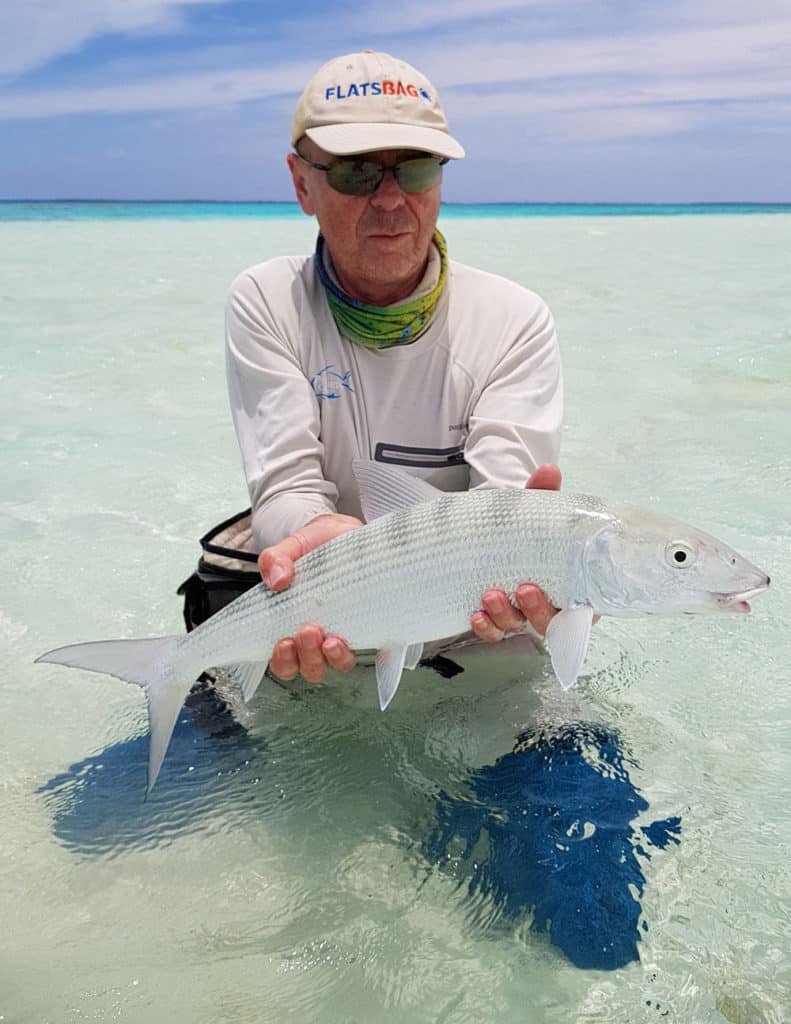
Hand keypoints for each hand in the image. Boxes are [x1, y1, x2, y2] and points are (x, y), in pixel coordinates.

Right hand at [259, 513, 361, 682]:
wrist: (344, 531)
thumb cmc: (314, 546)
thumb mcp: (290, 547)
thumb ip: (274, 559)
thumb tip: (275, 580)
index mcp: (293, 624)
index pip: (284, 661)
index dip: (283, 661)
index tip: (284, 642)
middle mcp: (319, 634)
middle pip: (310, 668)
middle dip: (307, 657)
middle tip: (307, 632)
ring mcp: (345, 631)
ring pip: (338, 664)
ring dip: (333, 658)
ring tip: (331, 640)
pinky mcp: (369, 622)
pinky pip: (369, 646)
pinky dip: (361, 645)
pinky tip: (358, 634)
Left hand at [470, 464, 561, 641]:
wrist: (495, 530)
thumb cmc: (525, 528)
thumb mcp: (534, 511)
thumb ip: (543, 494)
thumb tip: (549, 471)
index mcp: (569, 586)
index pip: (582, 611)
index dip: (577, 614)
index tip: (566, 600)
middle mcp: (547, 605)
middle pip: (548, 623)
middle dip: (536, 610)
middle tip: (525, 588)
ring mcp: (520, 613)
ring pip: (517, 627)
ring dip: (504, 615)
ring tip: (491, 594)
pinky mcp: (495, 618)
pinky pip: (492, 631)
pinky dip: (485, 627)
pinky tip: (476, 615)